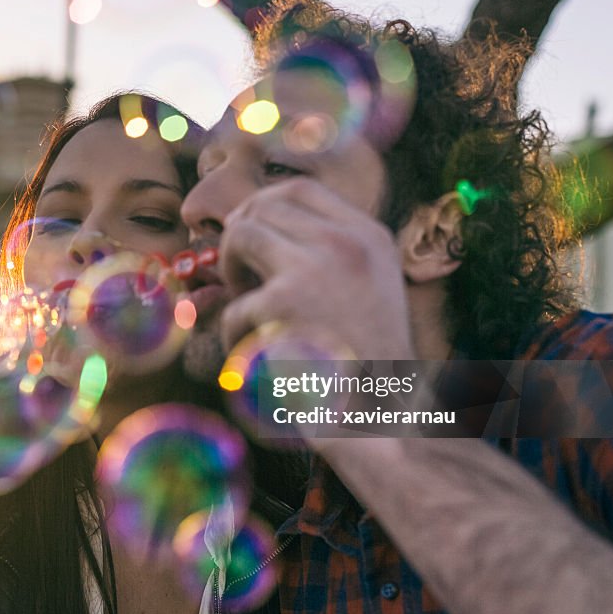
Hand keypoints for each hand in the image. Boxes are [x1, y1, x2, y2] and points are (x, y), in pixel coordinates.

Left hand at [218, 178, 414, 359]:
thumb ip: (329, 255)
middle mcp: (345, 243)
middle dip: (239, 237)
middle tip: (240, 278)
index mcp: (370, 238)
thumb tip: (255, 225)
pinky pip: (234, 308)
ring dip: (230, 271)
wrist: (382, 423)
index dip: (263, 204)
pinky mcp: (283, 304)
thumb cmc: (368, 367)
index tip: (247, 231)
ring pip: (240, 236)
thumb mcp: (369, 291)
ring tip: (246, 310)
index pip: (302, 189)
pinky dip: (235, 339)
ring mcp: (314, 269)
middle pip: (264, 206)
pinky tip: (255, 364)